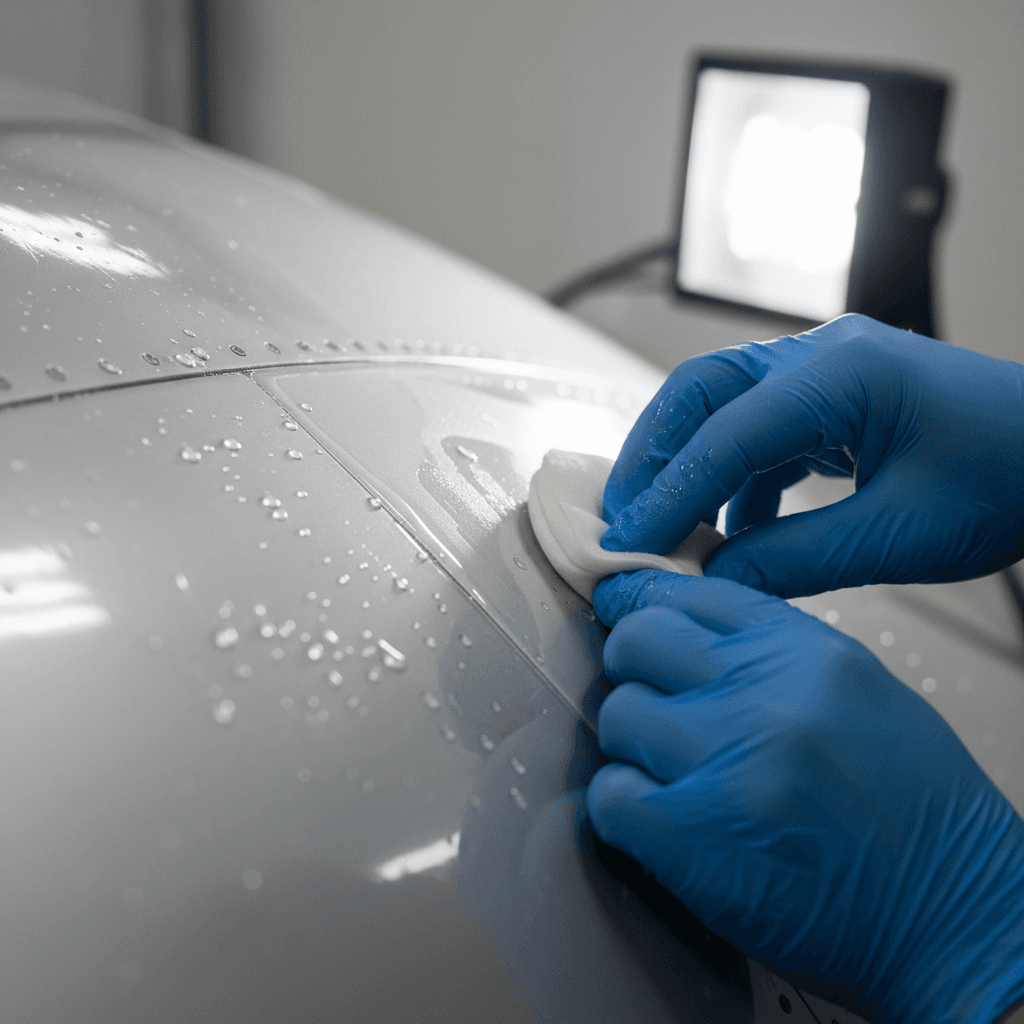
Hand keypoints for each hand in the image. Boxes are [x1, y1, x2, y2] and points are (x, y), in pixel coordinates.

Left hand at [587, 570, 1023, 1023]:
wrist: (957, 921)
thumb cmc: (916, 813)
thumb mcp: (858, 692)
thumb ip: (771, 653)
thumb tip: (686, 633)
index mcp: (807, 654)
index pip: (689, 592)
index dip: (643, 600)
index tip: (620, 608)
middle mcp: (765, 696)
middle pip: (637, 641)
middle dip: (631, 667)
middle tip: (651, 699)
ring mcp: (726, 764)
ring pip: (617, 716)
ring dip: (634, 747)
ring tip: (676, 774)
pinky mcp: (691, 837)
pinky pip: (609, 796)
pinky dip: (625, 809)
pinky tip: (664, 820)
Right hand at [600, 314, 1023, 596]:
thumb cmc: (1013, 476)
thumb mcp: (902, 533)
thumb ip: (798, 558)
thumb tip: (718, 579)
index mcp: (843, 376)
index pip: (725, 434)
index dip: (669, 492)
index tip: (630, 542)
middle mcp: (824, 360)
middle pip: (701, 391)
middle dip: (652, 454)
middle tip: (621, 517)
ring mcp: (828, 375)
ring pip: (722, 407)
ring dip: (685, 465)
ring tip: (660, 527)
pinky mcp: (834, 403)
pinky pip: (760, 433)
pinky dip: (732, 480)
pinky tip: (729, 529)